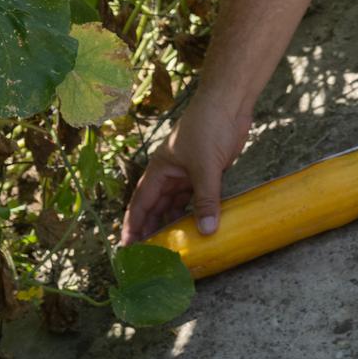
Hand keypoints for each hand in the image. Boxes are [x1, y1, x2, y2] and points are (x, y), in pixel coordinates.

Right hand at [120, 94, 251, 244]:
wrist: (230, 103)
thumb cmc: (209, 126)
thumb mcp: (205, 166)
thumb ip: (206, 199)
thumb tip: (207, 231)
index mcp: (160, 170)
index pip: (141, 204)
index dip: (133, 226)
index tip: (127, 247)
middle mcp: (171, 173)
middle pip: (157, 207)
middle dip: (152, 229)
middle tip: (151, 256)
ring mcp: (189, 173)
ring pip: (177, 204)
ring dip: (175, 223)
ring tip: (173, 248)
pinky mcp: (208, 172)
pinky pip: (198, 198)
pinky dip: (196, 212)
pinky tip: (198, 227)